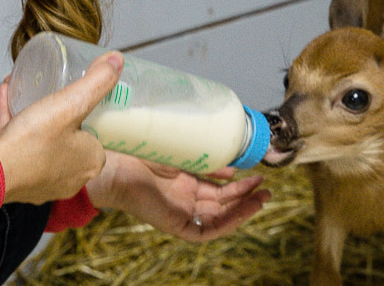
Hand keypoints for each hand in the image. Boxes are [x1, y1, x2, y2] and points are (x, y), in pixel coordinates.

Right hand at [0, 51, 122, 205]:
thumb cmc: (33, 142)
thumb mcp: (70, 103)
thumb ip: (96, 82)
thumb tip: (117, 60)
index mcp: (90, 163)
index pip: (99, 135)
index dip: (92, 113)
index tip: (82, 96)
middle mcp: (70, 177)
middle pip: (70, 136)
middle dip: (60, 112)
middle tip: (56, 90)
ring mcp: (42, 179)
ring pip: (42, 139)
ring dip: (34, 112)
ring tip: (29, 88)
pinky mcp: (18, 176)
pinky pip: (20, 143)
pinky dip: (14, 119)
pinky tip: (6, 93)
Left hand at [85, 151, 270, 241]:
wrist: (117, 164)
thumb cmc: (141, 153)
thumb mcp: (182, 155)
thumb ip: (207, 162)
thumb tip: (233, 165)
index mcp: (186, 183)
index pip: (219, 189)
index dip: (239, 185)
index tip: (257, 174)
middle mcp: (185, 199)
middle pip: (223, 204)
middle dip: (246, 197)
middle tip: (266, 187)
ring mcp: (181, 213)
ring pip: (220, 218)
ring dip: (242, 210)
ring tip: (262, 198)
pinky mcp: (176, 225)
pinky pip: (206, 231)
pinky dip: (226, 224)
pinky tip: (241, 213)